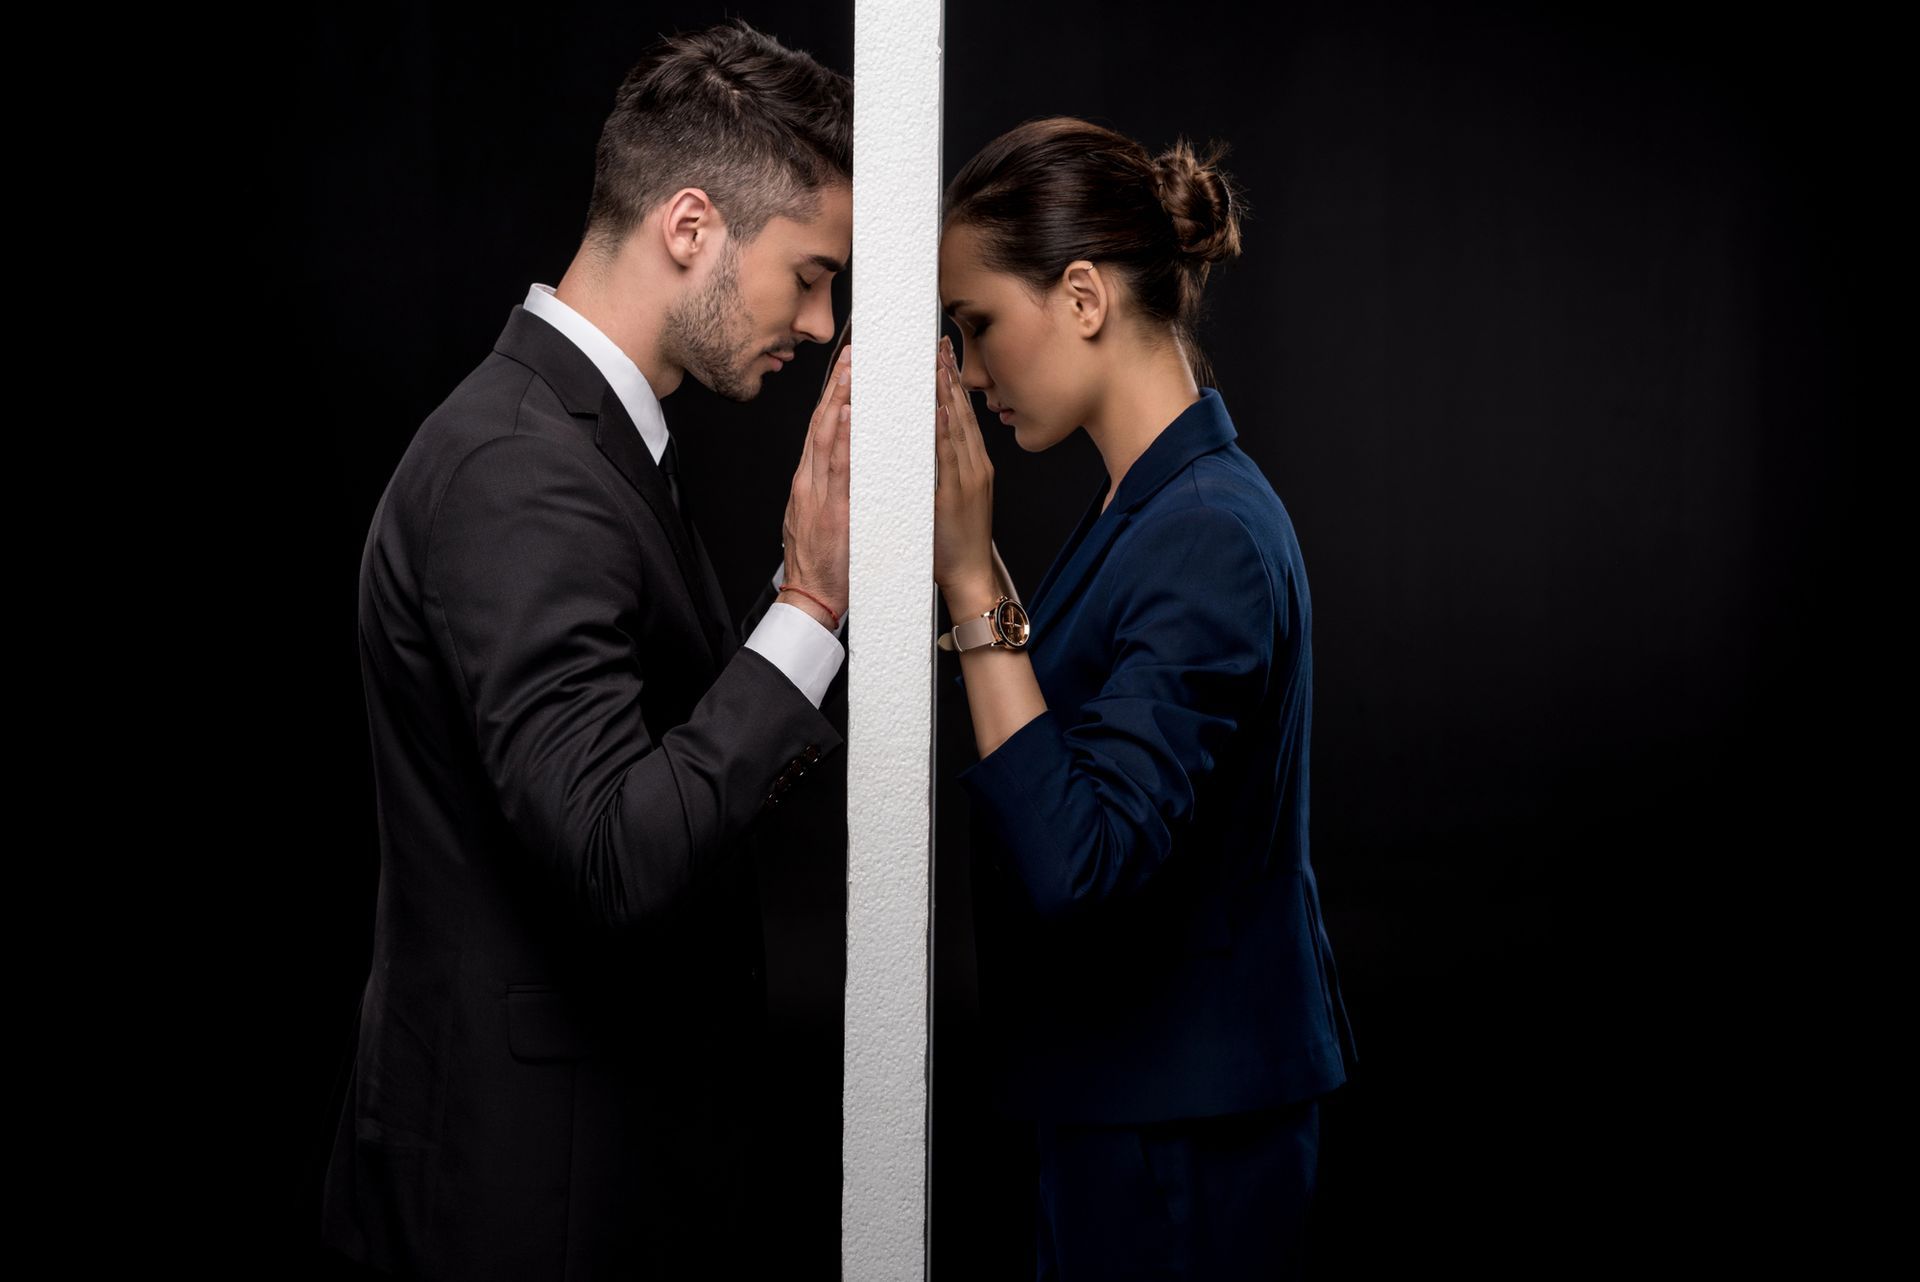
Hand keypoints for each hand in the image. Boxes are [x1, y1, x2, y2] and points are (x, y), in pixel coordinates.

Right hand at [780, 344, 850, 627]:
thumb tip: (850, 466)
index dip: (832, 398)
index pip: (819, 431)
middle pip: (819, 425)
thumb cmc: (820, 563)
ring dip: (838, 401)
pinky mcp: (829, 509)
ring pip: (825, 438)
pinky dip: (840, 438)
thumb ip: (831, 491)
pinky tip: (847, 415)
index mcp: (807, 484)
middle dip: (835, 388)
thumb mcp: (820, 518)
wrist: (811, 597)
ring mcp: (816, 494)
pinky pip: (836, 468)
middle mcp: (808, 483)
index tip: (845, 371)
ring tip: (852, 371)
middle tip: (851, 356)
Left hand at [934, 336, 996, 602]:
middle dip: (948, 376)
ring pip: (955, 428)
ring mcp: (968, 479)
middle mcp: (974, 466)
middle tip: (936, 344)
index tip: (940, 355)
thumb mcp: (953, 497)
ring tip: (933, 363)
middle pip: (960, 412)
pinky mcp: (958, 495)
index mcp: (973, 465)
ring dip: (944, 394)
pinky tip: (935, 409)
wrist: (971, 577)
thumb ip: (943, 469)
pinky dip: (942, 431)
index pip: (961, 414)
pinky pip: (947, 457)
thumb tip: (924, 442)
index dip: (951, 382)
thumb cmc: (956, 541)